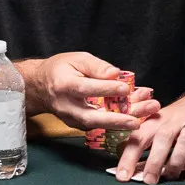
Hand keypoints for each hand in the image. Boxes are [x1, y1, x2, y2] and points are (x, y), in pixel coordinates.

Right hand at [18, 53, 159, 129]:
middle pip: (92, 116)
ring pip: (98, 124)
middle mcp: (66, 105)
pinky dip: (118, 121)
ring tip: (145, 116)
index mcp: (64, 85)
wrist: (40, 86)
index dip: (106, 89)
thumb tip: (116, 75)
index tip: (125, 88)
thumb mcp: (77, 59)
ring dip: (122, 121)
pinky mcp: (77, 125)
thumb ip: (97, 66)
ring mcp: (70, 119)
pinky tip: (136, 115)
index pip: (87, 88)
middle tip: (137, 121)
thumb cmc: (61, 69)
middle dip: (116, 120)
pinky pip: (99, 126)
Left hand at [115, 86, 184, 184]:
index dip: (128, 158)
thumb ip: (141, 144)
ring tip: (170, 176)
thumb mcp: (153, 125)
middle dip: (154, 161)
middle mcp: (172, 122)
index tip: (121, 177)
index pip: (137, 138)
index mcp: (153, 121)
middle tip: (148, 181)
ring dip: (177, 161)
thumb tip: (125, 166)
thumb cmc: (172, 119)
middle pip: (161, 139)